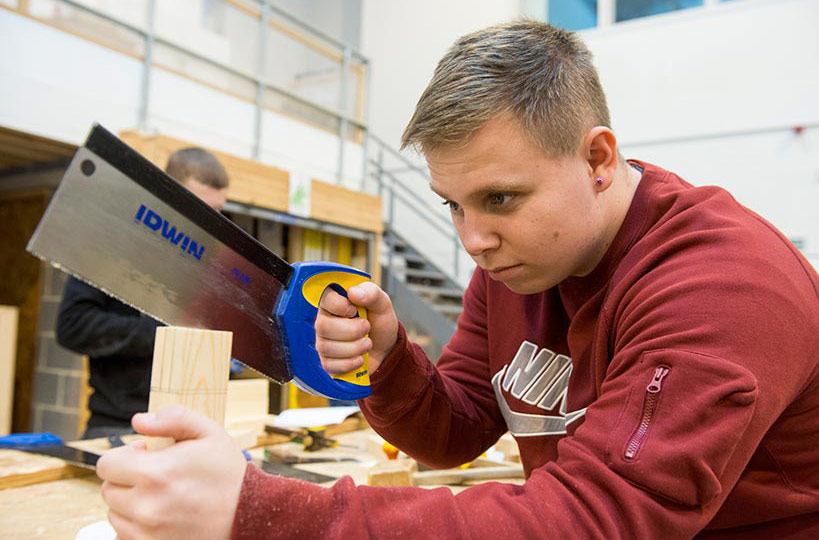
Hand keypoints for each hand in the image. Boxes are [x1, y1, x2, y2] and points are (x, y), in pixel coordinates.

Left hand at [96, 405, 247, 539]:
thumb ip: (173, 418)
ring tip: (160, 496)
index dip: (124, 455)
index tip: (145, 454)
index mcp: (154, 473)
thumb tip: (139, 420)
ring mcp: (147, 532)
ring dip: (130, 503)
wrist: (248, 514)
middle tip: (156, 475)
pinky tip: (160, 515)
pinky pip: (125, 535)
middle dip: (126, 478)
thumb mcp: (208, 433)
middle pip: (109, 490)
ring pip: (115, 514)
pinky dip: (136, 525)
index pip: (106, 464)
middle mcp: (145, 506)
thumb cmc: (228, 473)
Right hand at [315, 281, 397, 375]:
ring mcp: (323, 343)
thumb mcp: (382, 304)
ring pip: (327, 347)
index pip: (324, 299)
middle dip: (352, 330)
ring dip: (354, 347)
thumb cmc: (379, 322)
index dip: (340, 306)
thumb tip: (353, 292)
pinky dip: (350, 363)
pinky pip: (330, 365)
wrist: (385, 348)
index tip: (354, 310)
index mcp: (334, 302)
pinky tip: (359, 358)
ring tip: (367, 343)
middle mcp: (324, 321)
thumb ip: (371, 293)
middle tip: (367, 328)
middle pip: (323, 326)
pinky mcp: (327, 362)